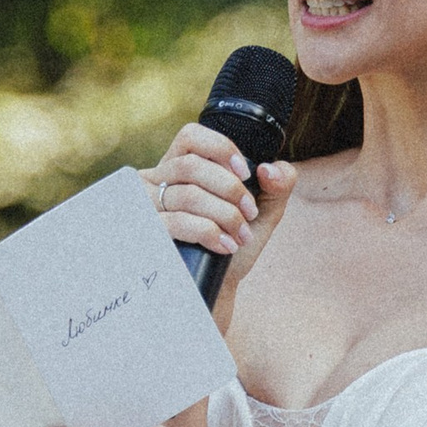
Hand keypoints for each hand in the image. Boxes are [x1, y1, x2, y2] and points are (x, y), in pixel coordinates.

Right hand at [144, 126, 296, 284]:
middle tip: (248, 213)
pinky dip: (210, 232)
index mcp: (182, 168)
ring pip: (188, 194)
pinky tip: (225, 246)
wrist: (216, 289)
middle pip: (192, 165)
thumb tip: (269, 169)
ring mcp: (148, 207)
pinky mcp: (148, 232)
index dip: (220, 148)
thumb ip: (278, 185)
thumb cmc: (235, 245)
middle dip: (230, 189)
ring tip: (240, 235)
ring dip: (224, 215)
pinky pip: (179, 221)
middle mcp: (159, 181)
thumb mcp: (263, 213)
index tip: (246, 174)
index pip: (190, 137)